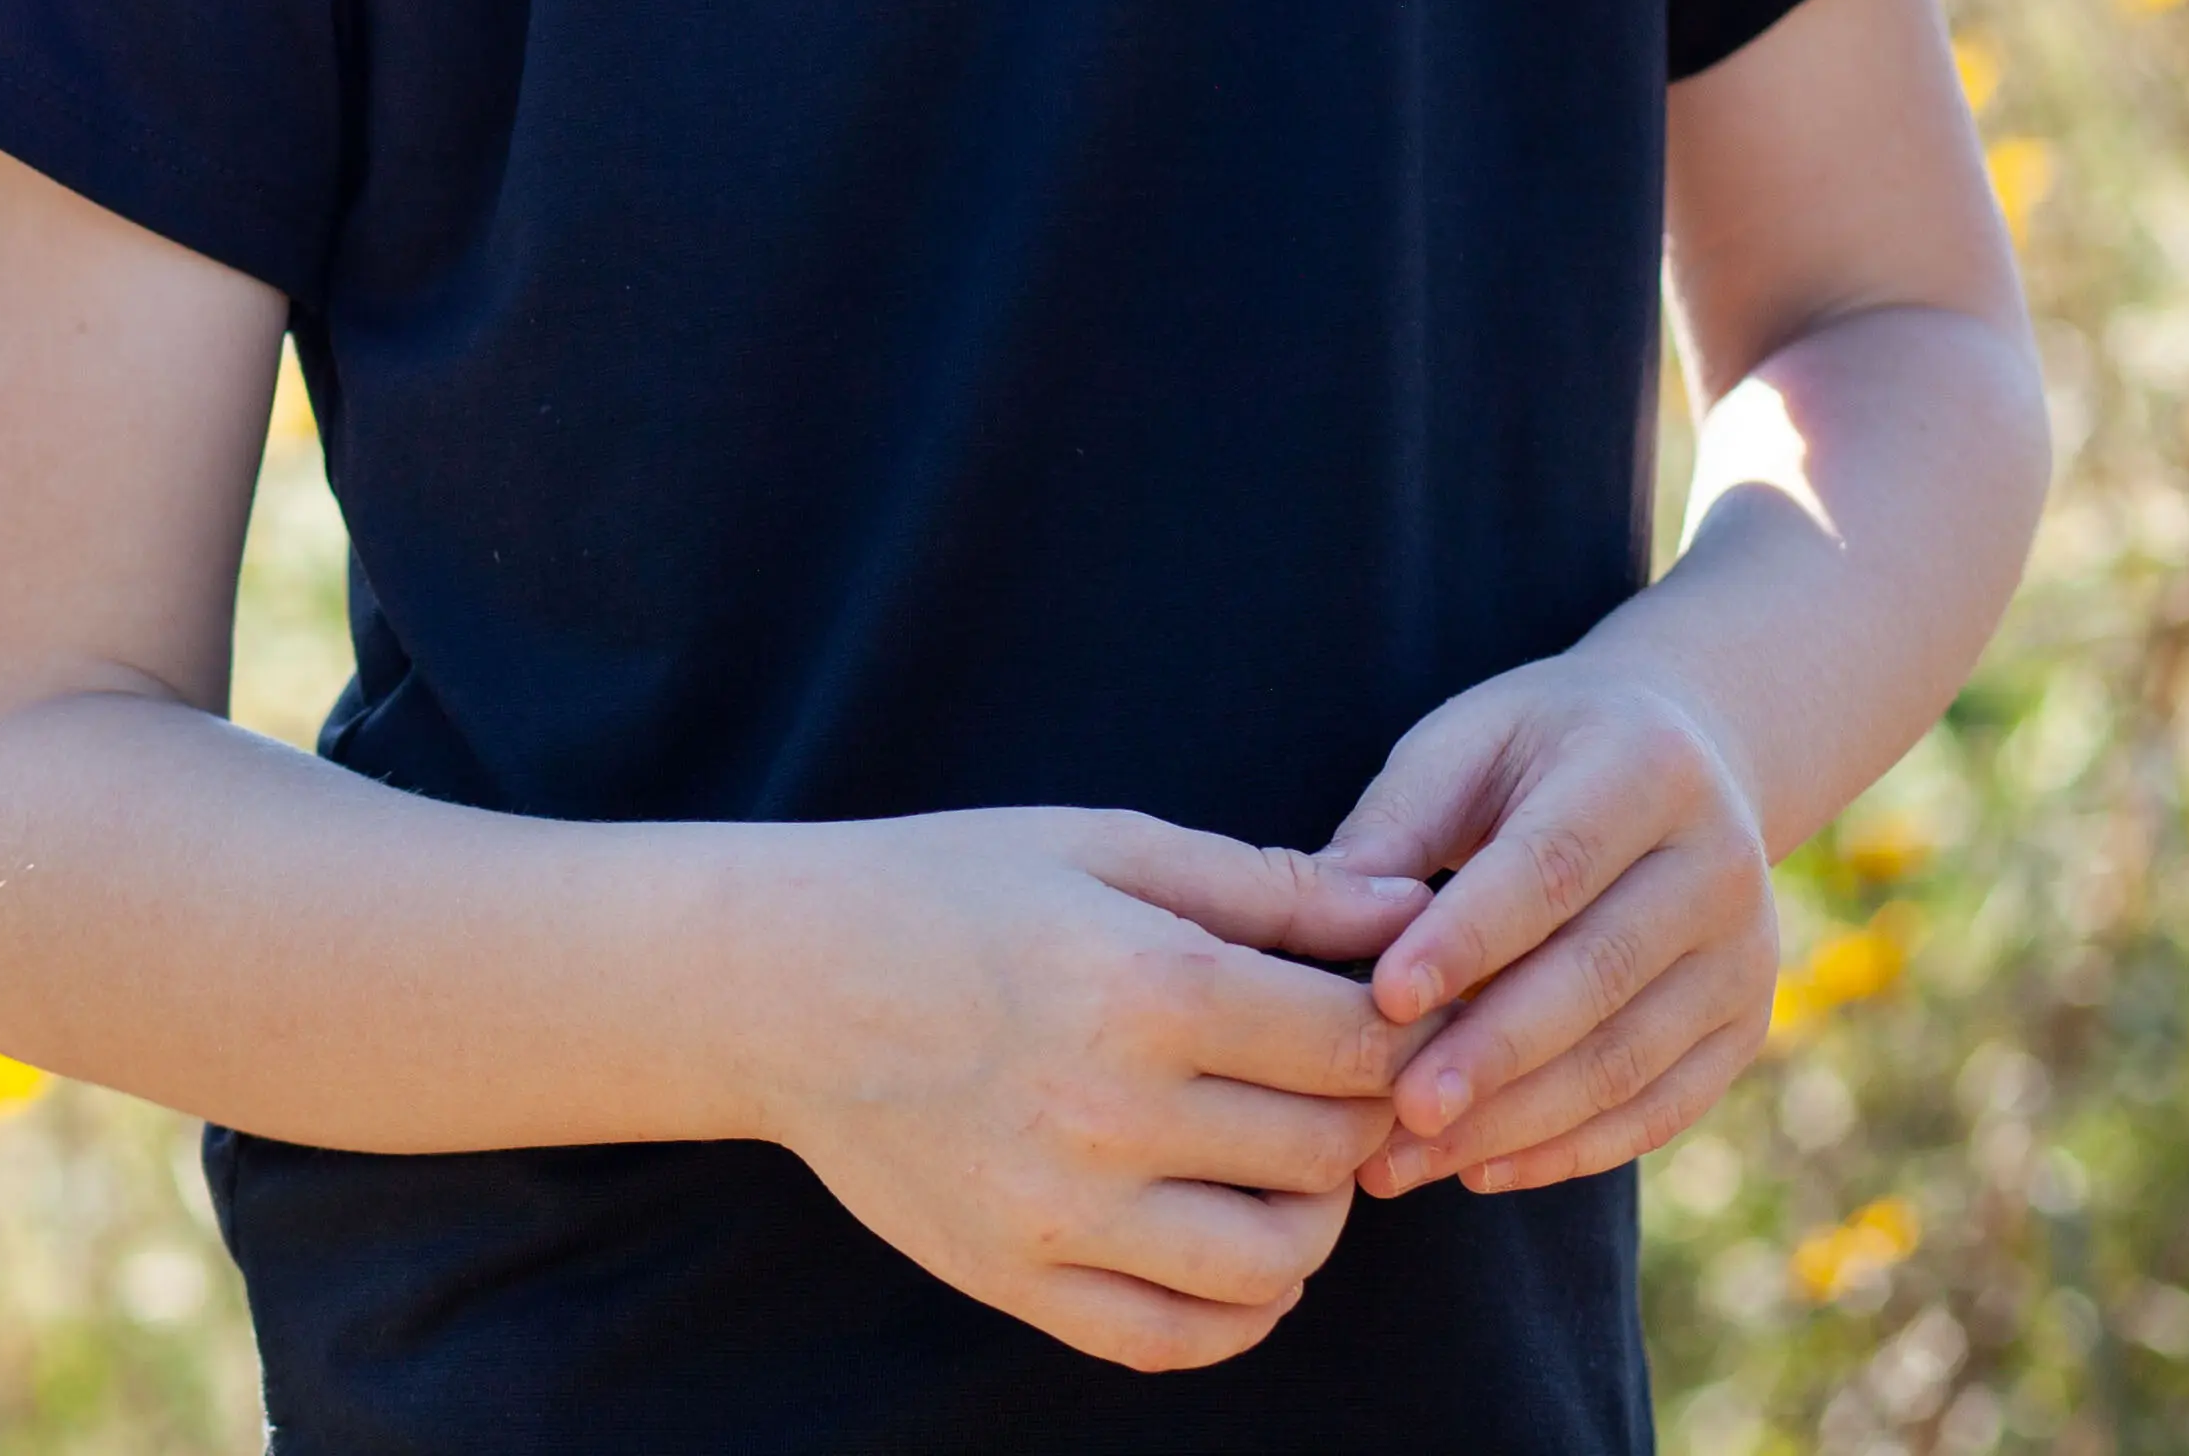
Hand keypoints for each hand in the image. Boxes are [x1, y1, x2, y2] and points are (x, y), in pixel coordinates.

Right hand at [747, 809, 1438, 1370]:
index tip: (1379, 1014)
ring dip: (1314, 1218)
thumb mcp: (1100, 848)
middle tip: (1328, 1081)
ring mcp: (1062, 1210)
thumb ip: (1266, 886)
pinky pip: (1180, 1339)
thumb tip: (1412, 913)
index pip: (1359, 1044)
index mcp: (1145, 985)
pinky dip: (1241, 1312)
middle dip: (1362, 1114)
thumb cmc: (945, 891)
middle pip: (1331, 1150)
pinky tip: (1234, 1251)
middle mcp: (1111, 1109)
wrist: (775, 981)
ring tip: (1282, 1166)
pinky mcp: (1018, 1277)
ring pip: (1279, 1262)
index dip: (1399, 1029)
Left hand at [1320, 659, 1776, 1198]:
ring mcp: (1744, 956)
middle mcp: (1719, 865)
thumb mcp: (1462, 746)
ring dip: (1515, 1123)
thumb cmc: (1535, 752)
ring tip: (1405, 1160)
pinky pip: (1659, 1107)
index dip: (1468, 941)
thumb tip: (1319, 921)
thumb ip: (1395, 826)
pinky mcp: (1742, 1025)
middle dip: (1492, 1053)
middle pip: (1598, 977)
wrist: (1683, 760)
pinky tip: (1480, 1168)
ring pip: (1628, 1059)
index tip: (1383, 999)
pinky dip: (1569, 1149)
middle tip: (1395, 1111)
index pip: (1550, 869)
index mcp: (1645, 769)